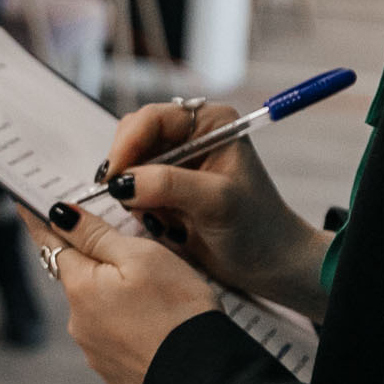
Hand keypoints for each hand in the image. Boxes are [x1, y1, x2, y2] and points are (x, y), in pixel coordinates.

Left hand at [21, 202, 217, 383]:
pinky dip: (127, 324)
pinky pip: (113, 334)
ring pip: (97, 306)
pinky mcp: (113, 369)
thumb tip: (59, 215)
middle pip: (79, 275)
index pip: (51, 242)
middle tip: (128, 249)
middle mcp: (78, 320)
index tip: (24, 203)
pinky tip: (155, 324)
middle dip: (95, 261)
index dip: (40, 221)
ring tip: (155, 295)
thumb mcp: (141, 256)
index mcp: (81, 286)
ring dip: (114, 295)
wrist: (204, 378)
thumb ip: (96, 234)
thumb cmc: (178, 310)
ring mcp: (94, 349)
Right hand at [100, 101, 332, 315]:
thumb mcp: (215, 201)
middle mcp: (191, 136)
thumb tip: (122, 182)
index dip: (128, 143)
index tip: (113, 176)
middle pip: (134, 138)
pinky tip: (165, 226)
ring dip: (135, 194)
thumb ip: (169, 184)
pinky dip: (141, 208)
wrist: (270, 265)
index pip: (152, 119)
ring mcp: (178, 163)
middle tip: (130, 202)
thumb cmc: (256, 228)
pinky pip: (135, 190)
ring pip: (130, 167)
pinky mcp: (168, 189)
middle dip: (128, 170)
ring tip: (161, 220)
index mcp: (210, 124)